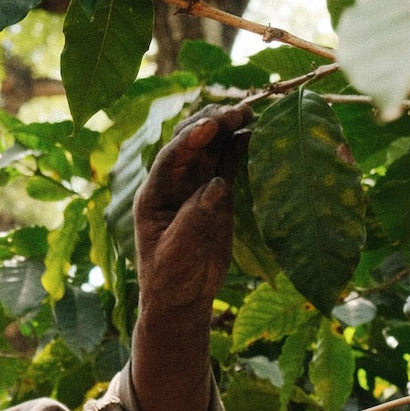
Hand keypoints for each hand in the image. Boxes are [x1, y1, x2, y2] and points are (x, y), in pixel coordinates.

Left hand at [133, 102, 251, 315]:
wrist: (182, 298)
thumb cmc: (171, 280)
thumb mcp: (177, 254)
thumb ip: (193, 219)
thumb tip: (216, 185)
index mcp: (153, 196)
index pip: (169, 159)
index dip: (189, 140)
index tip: (211, 126)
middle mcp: (173, 184)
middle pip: (190, 143)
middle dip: (211, 124)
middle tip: (236, 112)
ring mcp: (196, 187)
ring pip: (210, 148)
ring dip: (227, 128)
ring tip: (249, 112)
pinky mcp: (217, 194)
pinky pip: (228, 163)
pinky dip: (240, 147)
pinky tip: (255, 131)